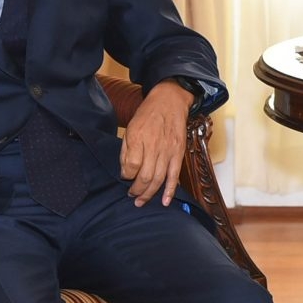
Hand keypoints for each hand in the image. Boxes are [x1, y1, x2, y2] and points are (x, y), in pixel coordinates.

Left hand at [120, 79, 192, 206]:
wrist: (170, 101)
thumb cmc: (147, 114)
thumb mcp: (131, 127)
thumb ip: (127, 150)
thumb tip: (126, 171)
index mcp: (138, 138)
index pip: (131, 166)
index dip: (126, 175)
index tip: (124, 176)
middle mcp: (154, 146)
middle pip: (145, 176)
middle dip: (136, 190)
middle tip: (131, 195)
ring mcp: (168, 151)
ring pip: (158, 179)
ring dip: (149, 193)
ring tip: (141, 201)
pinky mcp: (178, 153)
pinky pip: (174, 175)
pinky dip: (170, 190)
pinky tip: (164, 201)